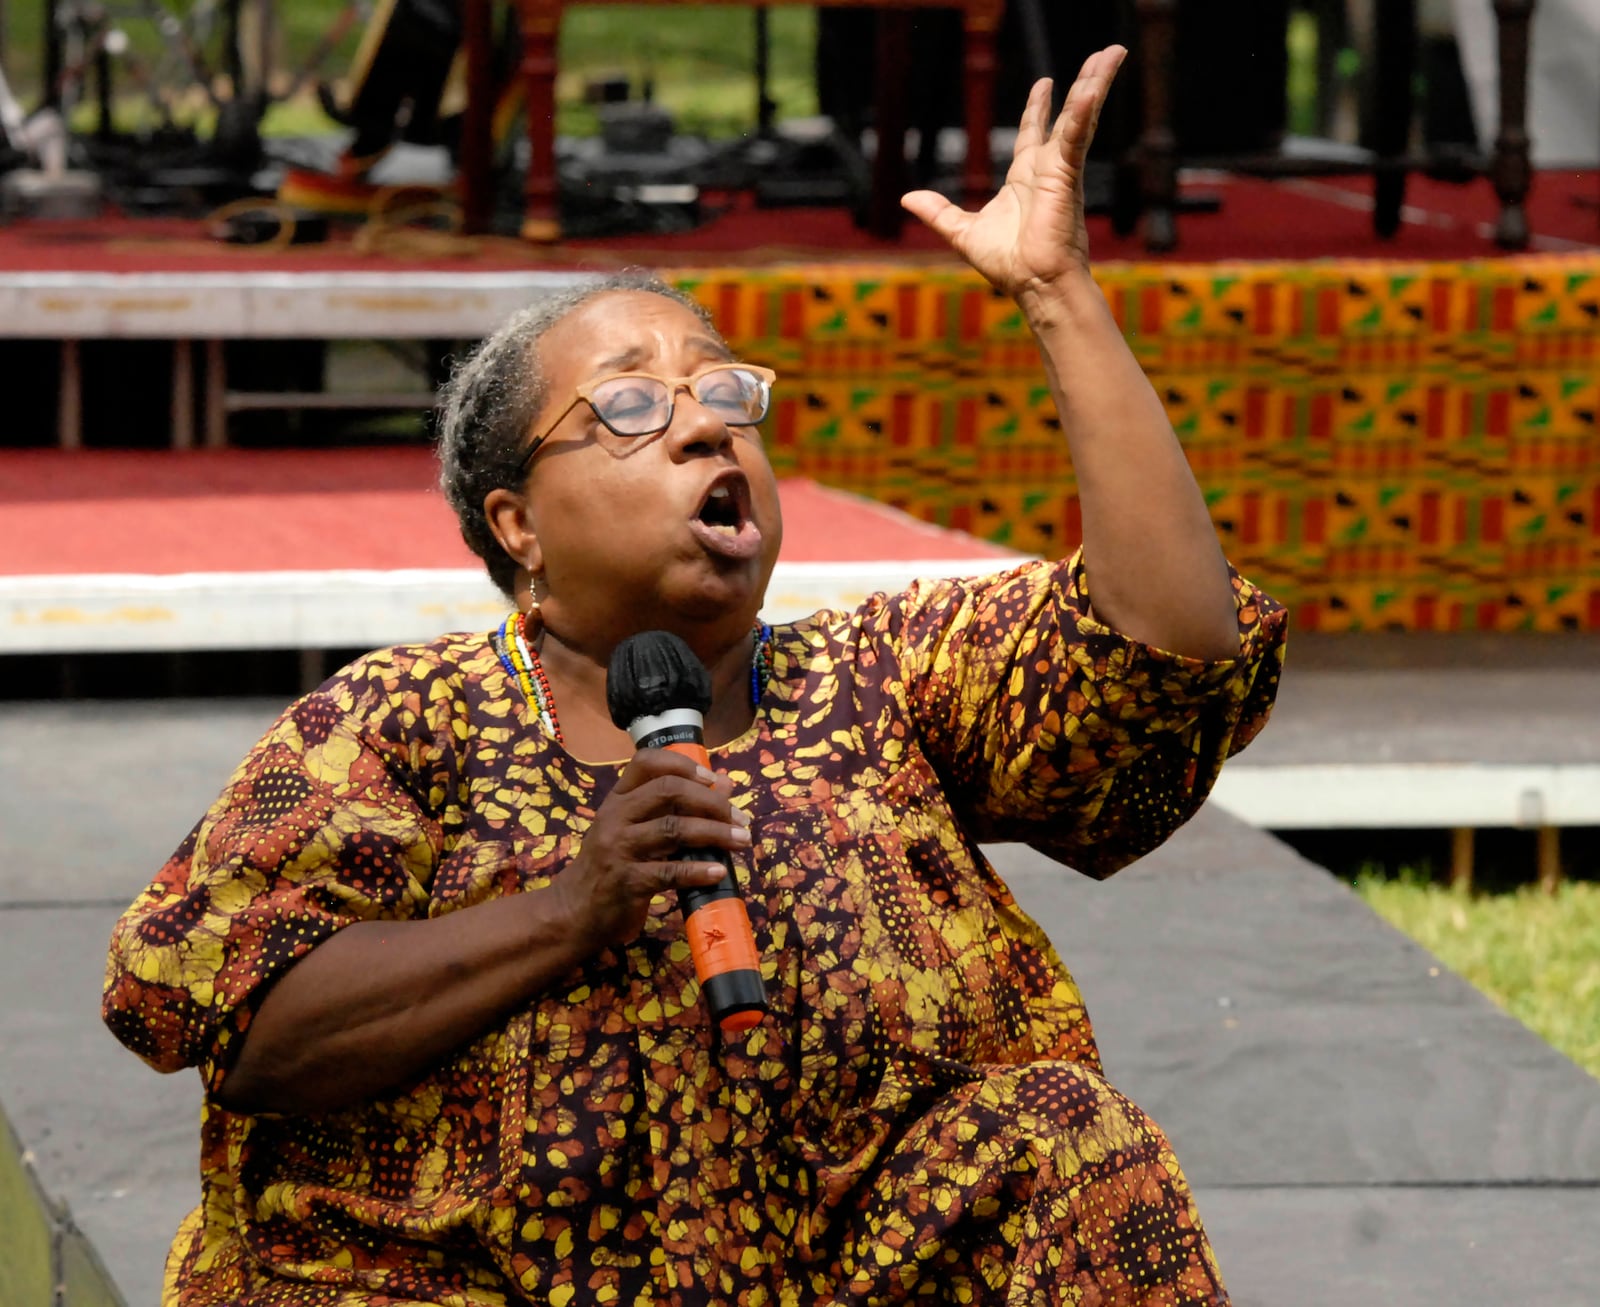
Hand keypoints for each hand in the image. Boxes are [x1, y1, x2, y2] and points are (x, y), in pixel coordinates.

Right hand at [554, 749, 750, 953]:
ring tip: (742, 840)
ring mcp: (617, 849)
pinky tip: (719, 871)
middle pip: (668, 791)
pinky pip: (669, 872)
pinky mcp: (625, 882)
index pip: (647, 762)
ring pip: (673, 829)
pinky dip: (698, 871)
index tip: (714, 779)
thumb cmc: (612, 866)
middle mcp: (614, 817)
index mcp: (617, 799)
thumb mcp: (633, 830)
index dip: (685, 765)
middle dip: (712, 802)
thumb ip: (671, 809)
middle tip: (740, 818)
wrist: (575, 911)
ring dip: (715, 833)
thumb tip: (724, 786)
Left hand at [901, 47, 1126, 300]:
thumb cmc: (1008, 265)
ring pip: (1081, 115)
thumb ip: (938, 212)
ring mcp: (1061, 169)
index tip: (1045, 84)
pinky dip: (1083, 111)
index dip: (1038, 108)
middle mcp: (1047, 168)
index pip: (1032, 133)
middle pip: (1068, 114)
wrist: (1033, 284)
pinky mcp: (1068, 174)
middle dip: (1084, 83)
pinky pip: (1076, 135)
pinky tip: (1092, 87)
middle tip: (1103, 55)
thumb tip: (906, 198)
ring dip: (1096, 82)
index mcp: (1024, 178)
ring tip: (1114, 52)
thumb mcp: (962, 232)